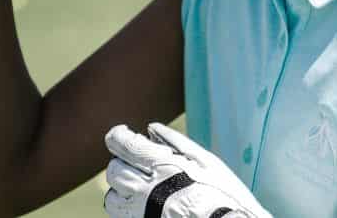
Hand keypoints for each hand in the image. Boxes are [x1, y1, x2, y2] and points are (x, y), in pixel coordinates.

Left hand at [103, 123, 272, 217]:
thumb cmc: (224, 195)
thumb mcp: (205, 161)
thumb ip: (175, 142)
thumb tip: (151, 128)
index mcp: (160, 167)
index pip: (121, 145)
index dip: (118, 136)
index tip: (123, 134)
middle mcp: (144, 191)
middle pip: (113, 171)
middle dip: (123, 162)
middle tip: (141, 163)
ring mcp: (141, 214)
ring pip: (112, 198)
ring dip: (122, 188)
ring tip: (143, 186)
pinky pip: (124, 216)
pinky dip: (130, 207)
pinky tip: (149, 203)